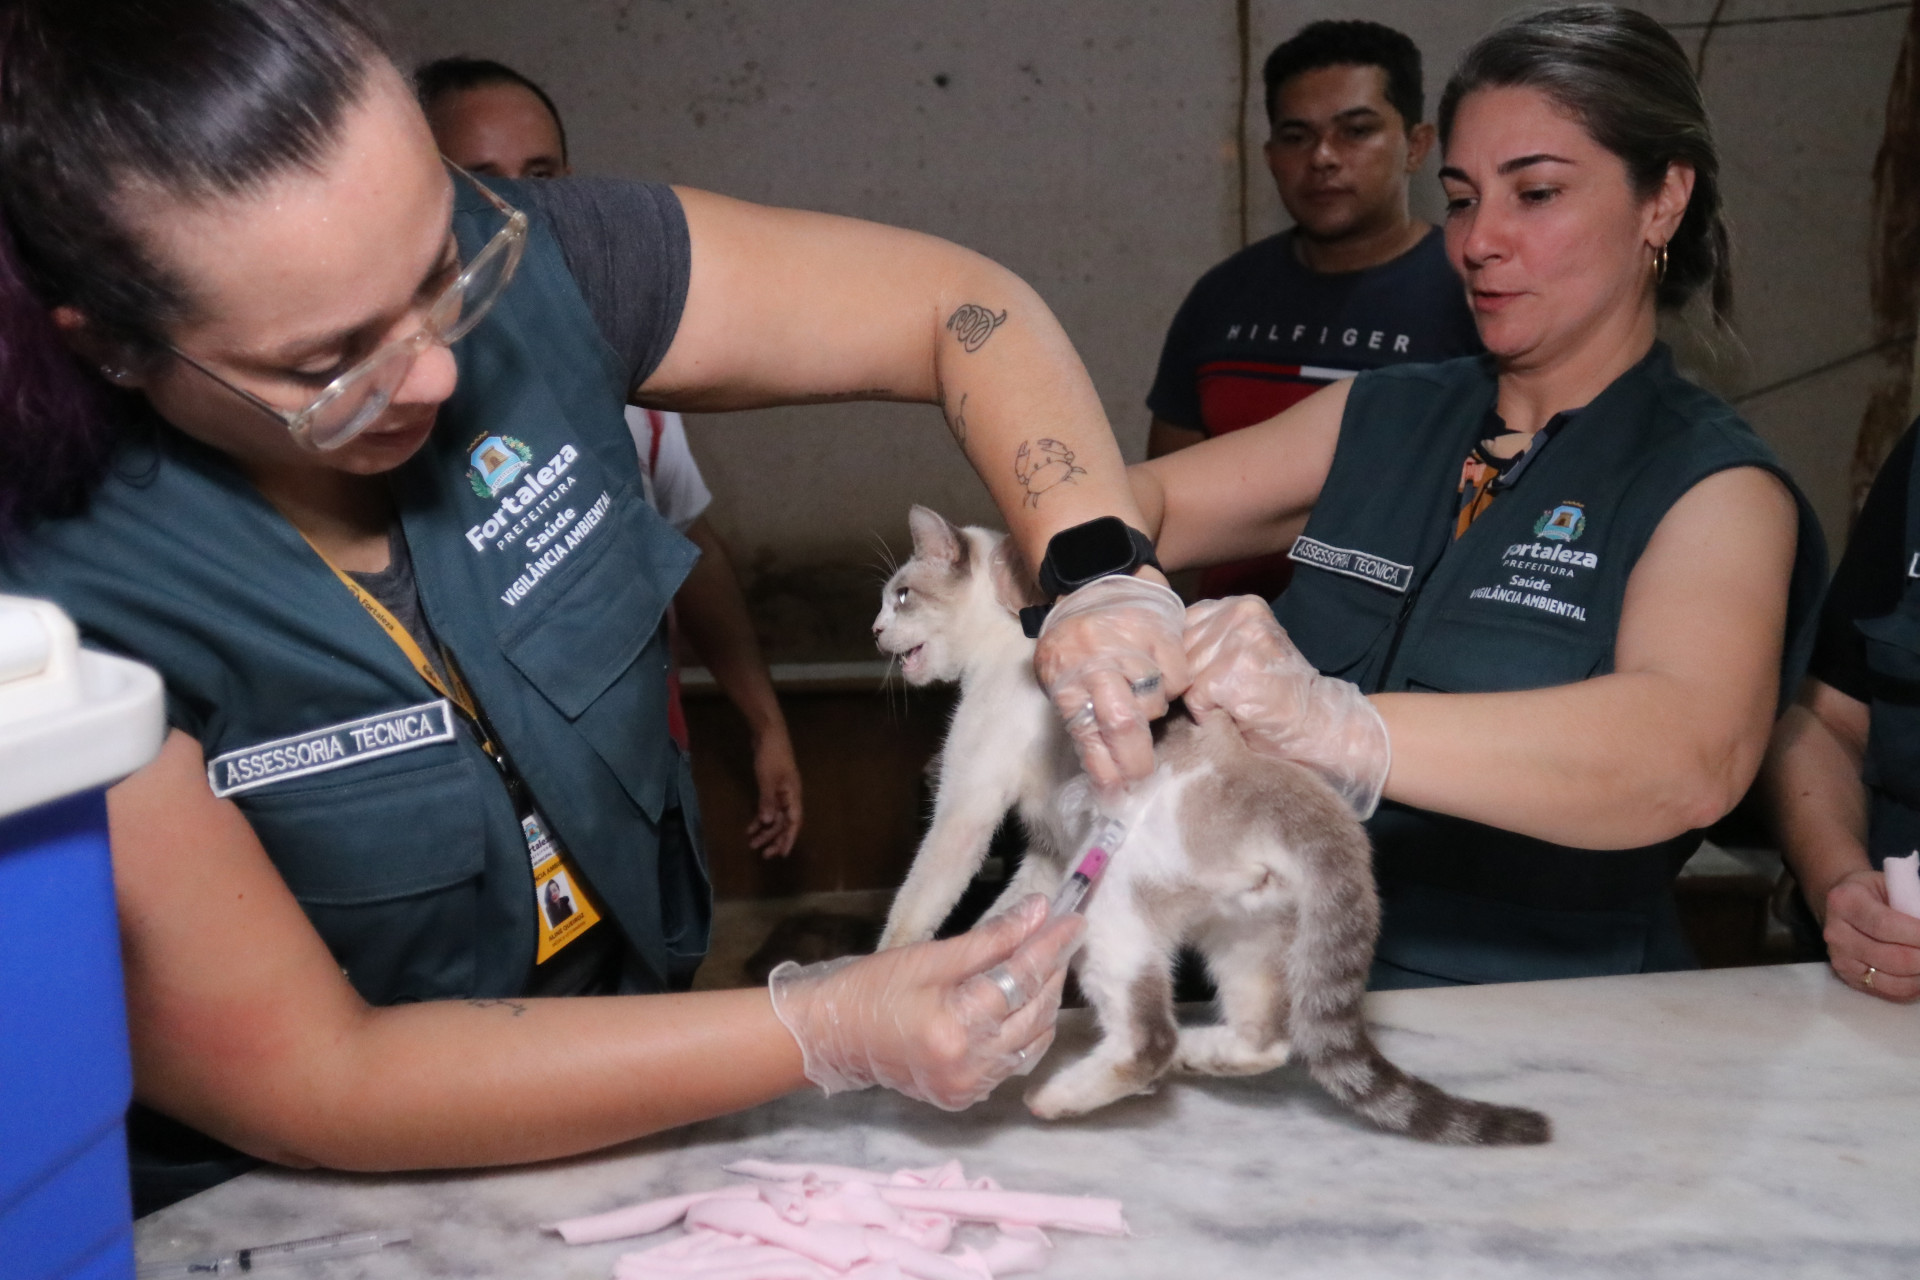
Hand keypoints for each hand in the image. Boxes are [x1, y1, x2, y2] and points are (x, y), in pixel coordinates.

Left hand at [747, 725, 802, 857]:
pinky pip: (767, 808)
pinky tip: (750, 828)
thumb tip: (768, 823)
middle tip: (763, 854)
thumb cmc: (771, 757)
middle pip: (784, 823)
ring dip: (765, 831)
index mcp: (793, 796)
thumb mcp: (767, 780)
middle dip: (774, 839)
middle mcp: (789, 797)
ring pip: (775, 817)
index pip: (794, 823)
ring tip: (752, 844)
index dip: (789, 839)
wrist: (769, 734)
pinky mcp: (771, 788)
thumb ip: (768, 802)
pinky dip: (760, 818)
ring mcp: (781, 792)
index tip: (782, 854)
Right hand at [768, 895, 1082, 1109]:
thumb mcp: (930, 956)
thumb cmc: (873, 988)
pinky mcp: (967, 1098)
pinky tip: (1024, 1003)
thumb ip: (991, 939)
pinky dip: (1026, 1030)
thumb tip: (1038, 912)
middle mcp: (969, 1066)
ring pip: (1032, 1041)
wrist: (832, 1038)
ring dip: (1044, 1001)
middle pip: (1034, 1013)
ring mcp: (969, 1089)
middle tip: (1064, 936)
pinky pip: (1014, 1061)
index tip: (1074, 919)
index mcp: (955, 1027)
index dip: (1050, 947)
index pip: (1020, 979)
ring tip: (1046, 964)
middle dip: (1053, 971)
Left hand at [1033, 574, 1189, 793]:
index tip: (1114, 795)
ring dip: (1152, 712)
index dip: (1102, 769)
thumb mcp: (1059, 674)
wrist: (1094, 578)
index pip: (1084, 733)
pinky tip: (1159, 676)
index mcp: (1064, 677)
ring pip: (1153, 702)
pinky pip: (1176, 677)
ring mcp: (1129, 646)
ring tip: (1141, 699)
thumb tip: (1101, 769)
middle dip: (1135, 759)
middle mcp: (1095, 662)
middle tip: (1141, 776)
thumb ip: (1078, 714)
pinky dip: (1173, 686)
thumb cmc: (1075, 639)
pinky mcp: (1159, 632)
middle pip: (1123, 722)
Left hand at [1181, 595, 1390, 818]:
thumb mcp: (1237, 651)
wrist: (1315, 726)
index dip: (1184, 658)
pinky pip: (1193, 697)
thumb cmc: (1270, 695)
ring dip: (1200, 697)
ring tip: (1233, 701)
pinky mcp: (1232, 672)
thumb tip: (1148, 641)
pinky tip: (1235, 712)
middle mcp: (1240, 613)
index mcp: (1240, 604)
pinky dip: (1207, 713)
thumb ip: (1203, 637)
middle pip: (1176, 649)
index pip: (1178, 624)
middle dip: (1189, 678)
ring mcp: (1238, 640)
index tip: (1208, 675)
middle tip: (1226, 693)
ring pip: (1183, 674)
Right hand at [1822, 869, 1919, 1001]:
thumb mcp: (1891, 886)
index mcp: (1845, 901)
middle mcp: (1837, 933)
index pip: (1885, 924)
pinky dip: (1914, 987)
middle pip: (1891, 958)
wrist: (1844, 906)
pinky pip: (1889, 992)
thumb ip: (1912, 903)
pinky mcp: (1848, 978)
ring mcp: (1841, 959)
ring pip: (1893, 981)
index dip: (1918, 935)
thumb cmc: (1874, 894)